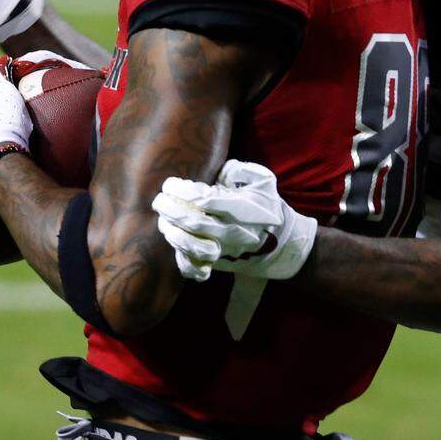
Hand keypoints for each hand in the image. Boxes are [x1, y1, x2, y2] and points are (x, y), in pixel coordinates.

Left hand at [153, 160, 317, 281]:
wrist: (282, 243)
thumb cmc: (267, 205)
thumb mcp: (263, 180)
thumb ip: (241, 170)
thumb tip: (218, 170)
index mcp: (244, 208)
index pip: (206, 200)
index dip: (183, 191)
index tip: (170, 183)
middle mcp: (235, 231)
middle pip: (195, 223)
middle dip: (171, 210)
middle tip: (159, 200)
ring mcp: (227, 251)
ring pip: (193, 248)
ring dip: (173, 234)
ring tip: (163, 221)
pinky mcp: (221, 265)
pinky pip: (196, 269)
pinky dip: (181, 260)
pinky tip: (174, 245)